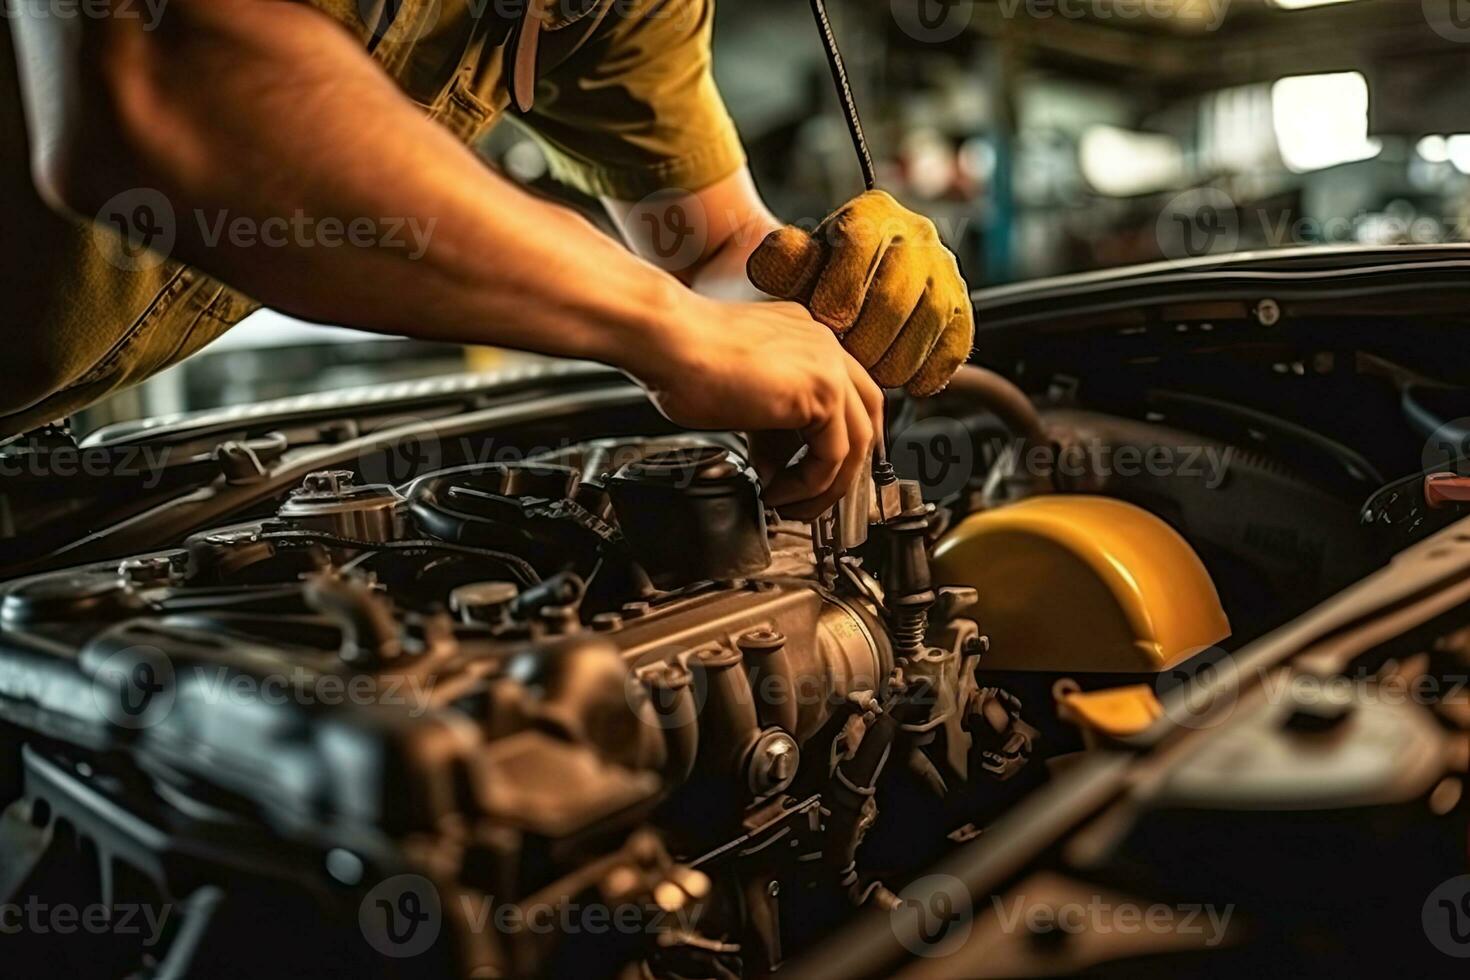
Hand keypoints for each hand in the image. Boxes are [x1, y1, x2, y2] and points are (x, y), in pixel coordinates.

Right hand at [634, 297, 883, 519]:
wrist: (666, 340)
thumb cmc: (681, 357)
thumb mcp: (738, 396)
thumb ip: (768, 429)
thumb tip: (774, 466)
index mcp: (805, 336)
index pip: (845, 394)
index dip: (837, 439)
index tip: (816, 471)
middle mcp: (823, 344)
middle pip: (866, 415)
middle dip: (847, 466)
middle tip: (818, 497)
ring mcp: (828, 364)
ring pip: (858, 441)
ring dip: (828, 485)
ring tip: (793, 506)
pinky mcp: (822, 391)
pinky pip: (835, 455)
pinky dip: (810, 485)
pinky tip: (778, 493)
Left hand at [746, 190, 973, 395]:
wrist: (854, 282)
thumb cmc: (822, 276)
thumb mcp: (795, 263)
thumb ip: (784, 260)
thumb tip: (778, 259)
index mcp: (872, 214)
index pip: (861, 246)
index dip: (840, 292)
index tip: (825, 322)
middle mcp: (916, 235)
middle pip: (897, 293)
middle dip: (866, 337)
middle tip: (846, 358)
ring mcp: (944, 271)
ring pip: (930, 320)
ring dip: (897, 359)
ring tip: (870, 372)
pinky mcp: (962, 306)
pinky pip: (957, 342)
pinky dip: (932, 370)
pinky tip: (908, 383)